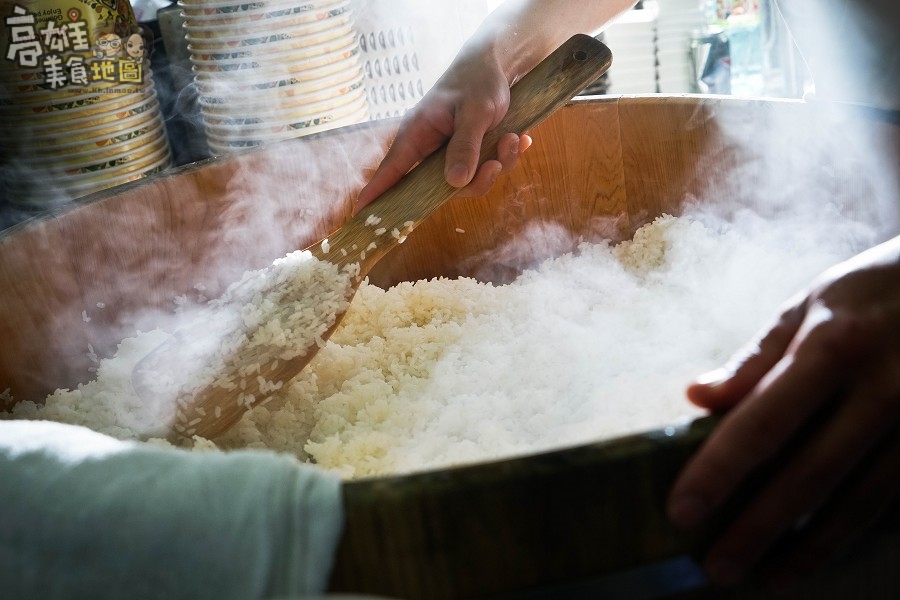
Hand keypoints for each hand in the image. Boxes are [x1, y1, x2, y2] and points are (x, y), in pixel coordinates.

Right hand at [356, 51, 531, 208]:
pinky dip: (504, 158)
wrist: (497, 66)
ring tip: (512, 139)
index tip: (362, 217)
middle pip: (440, 189)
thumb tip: (454, 183)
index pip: (390, 171)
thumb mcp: (475, 112)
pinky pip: (484, 171)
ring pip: (468, 182)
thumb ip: (464, 146)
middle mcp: (429, 149)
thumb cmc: (478, 81)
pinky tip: (518, 139)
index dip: (376, 195)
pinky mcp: (467, 154)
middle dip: (475, 181)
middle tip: (495, 164)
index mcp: (417, 134)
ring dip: (497, 164)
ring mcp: (448, 154)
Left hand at [668, 235, 899, 589]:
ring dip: (810, 546)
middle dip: (759, 528)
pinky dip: (855, 531)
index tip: (682, 511)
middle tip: (718, 568)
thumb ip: (756, 357)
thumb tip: (697, 396)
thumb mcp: (811, 303)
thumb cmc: (874, 291)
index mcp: (835, 347)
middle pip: (810, 475)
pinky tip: (822, 552)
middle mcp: (884, 391)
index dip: (720, 472)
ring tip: (768, 577)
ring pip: (860, 501)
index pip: (763, 422)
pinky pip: (894, 500)